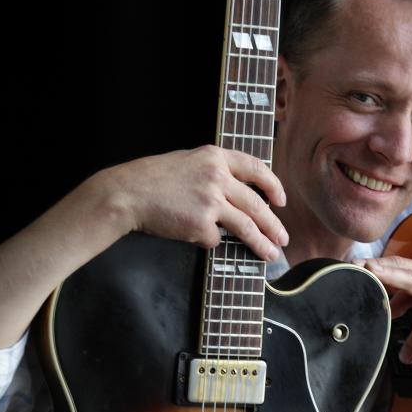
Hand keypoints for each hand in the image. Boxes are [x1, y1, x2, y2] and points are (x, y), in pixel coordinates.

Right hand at [98, 145, 288, 260]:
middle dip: (274, 225)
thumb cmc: (154, 179)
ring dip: (262, 243)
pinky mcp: (201, 224)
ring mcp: (211, 201)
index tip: (282, 201)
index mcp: (216, 157)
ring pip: (247, 226)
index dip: (274, 186)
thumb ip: (217, 171)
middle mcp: (218, 177)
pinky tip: (196, 235)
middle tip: (283, 239)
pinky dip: (210, 240)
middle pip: (257, 204)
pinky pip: (216, 239)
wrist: (128, 193)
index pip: (257, 169)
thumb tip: (243, 193)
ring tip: (271, 255)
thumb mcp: (190, 161)